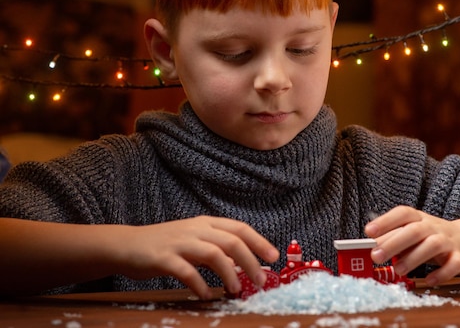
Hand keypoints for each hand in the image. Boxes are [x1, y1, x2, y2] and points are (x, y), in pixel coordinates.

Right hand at [116, 216, 278, 298]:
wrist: (126, 245)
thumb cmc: (165, 245)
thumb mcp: (194, 241)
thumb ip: (216, 249)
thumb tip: (242, 265)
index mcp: (205, 223)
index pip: (239, 228)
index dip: (259, 241)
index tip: (273, 257)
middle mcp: (195, 229)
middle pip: (231, 240)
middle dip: (250, 261)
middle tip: (261, 281)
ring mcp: (180, 242)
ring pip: (213, 253)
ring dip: (229, 273)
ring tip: (236, 290)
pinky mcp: (163, 258)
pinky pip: (186, 271)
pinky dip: (199, 284)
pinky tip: (206, 295)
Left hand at [364, 206, 459, 285]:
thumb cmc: (431, 237)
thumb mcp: (412, 233)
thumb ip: (393, 238)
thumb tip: (371, 246)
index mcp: (419, 218)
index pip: (403, 213)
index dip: (386, 221)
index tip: (368, 231)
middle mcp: (434, 226)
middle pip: (415, 230)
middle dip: (394, 243)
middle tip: (375, 256)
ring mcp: (448, 241)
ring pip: (433, 245)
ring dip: (414, 258)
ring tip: (398, 270)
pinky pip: (453, 264)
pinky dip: (441, 273)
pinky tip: (428, 280)